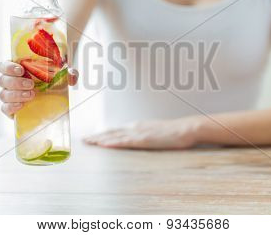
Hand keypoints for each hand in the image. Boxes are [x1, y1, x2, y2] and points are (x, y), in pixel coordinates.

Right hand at [0, 60, 78, 117]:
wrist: (52, 97)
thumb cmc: (51, 80)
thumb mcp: (61, 73)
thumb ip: (68, 72)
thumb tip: (72, 77)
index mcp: (16, 69)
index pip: (3, 66)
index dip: (8, 67)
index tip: (21, 70)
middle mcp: (10, 82)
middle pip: (2, 80)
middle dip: (16, 82)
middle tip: (31, 85)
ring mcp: (9, 96)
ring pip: (3, 95)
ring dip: (16, 95)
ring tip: (31, 95)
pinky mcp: (11, 109)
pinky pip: (5, 109)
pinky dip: (11, 107)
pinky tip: (21, 106)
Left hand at [83, 118, 200, 149]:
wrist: (186, 128)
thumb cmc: (174, 132)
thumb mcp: (157, 132)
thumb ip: (146, 135)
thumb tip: (139, 139)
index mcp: (138, 126)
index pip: (116, 130)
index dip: (102, 133)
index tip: (92, 137)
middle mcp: (135, 127)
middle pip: (111, 132)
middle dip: (96, 136)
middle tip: (83, 140)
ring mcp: (139, 133)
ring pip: (114, 136)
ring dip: (100, 139)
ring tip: (88, 142)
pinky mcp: (144, 139)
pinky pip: (125, 142)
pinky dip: (113, 142)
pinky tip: (103, 144)